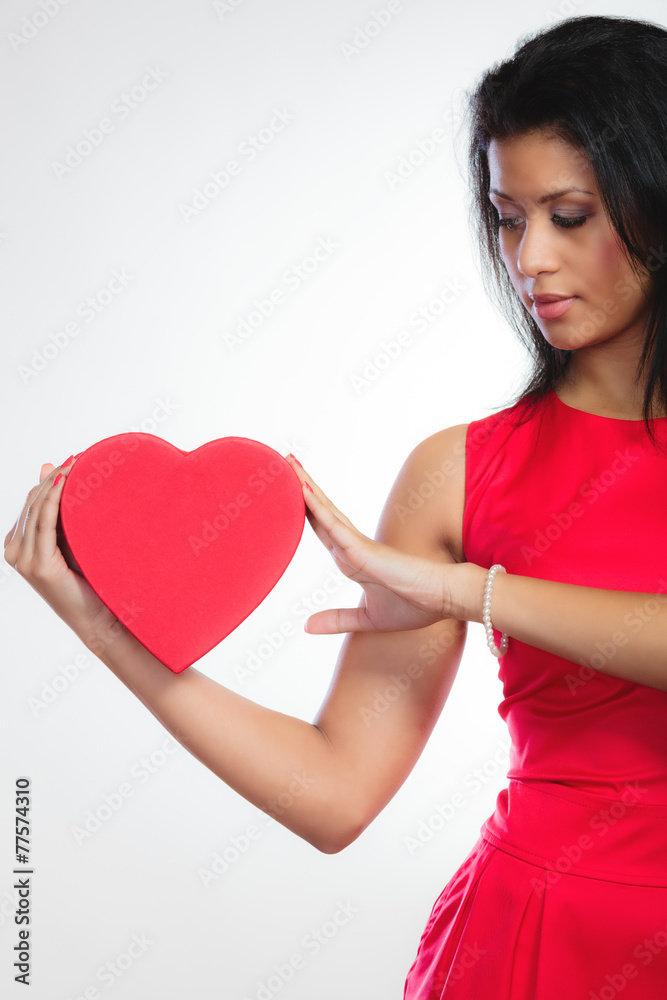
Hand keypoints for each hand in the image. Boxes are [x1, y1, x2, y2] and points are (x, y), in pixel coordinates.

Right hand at [4, 459, 123, 650]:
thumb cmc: (89, 579)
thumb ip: (57, 507)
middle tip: (78, 457)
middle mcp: (15, 552)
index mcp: (18, 545)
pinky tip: (65, 483)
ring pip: (37, 509)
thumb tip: (47, 466)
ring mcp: (24, 560)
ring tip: (77, 464)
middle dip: (54, 477)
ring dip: (57, 483)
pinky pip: (45, 523)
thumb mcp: (71, 537)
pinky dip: (54, 499)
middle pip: (32, 502)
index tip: (73, 459)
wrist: (100, 618)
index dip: (50, 479)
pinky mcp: (38, 566)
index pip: (31, 502)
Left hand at [285, 455, 459, 633]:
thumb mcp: (366, 619)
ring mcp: (358, 545)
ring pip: (325, 512)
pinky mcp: (364, 550)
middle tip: (285, 462)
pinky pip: (335, 526)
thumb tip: (307, 627)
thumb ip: (337, 620)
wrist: (443, 601)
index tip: (288, 491)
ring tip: (288, 464)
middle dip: (302, 487)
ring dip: (305, 487)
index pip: (323, 528)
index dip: (305, 509)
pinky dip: (318, 508)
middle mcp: (352, 547)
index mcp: (352, 559)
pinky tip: (304, 491)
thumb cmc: (414, 606)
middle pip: (321, 512)